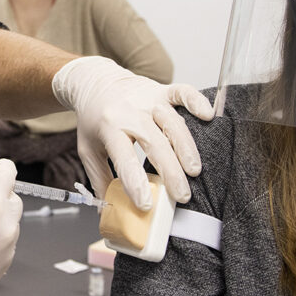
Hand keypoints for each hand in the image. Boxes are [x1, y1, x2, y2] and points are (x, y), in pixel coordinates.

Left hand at [51, 56, 212, 208]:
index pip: (124, 158)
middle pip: (154, 143)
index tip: (146, 204)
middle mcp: (130, 112)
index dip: (135, 183)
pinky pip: (182, 92)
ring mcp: (148, 99)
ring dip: (186, 147)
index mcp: (109, 127)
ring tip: (194, 171)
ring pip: (172, 123)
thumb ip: (99, 180)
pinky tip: (207, 116)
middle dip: (170, 171)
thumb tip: (110, 212)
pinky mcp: (162, 90)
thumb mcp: (88, 150)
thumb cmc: (95, 120)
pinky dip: (196, 102)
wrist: (95, 82)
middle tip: (181, 195)